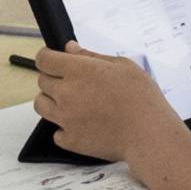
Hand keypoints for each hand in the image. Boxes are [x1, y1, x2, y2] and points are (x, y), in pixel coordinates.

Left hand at [27, 45, 176, 161]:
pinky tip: (82, 125)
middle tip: (76, 84)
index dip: (47, 58)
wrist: (149, 135)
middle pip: (42, 81)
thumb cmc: (142, 99)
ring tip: (74, 104)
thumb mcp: (123, 66)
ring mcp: (65, 118)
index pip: (44, 59)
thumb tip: (70, 48)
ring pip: (41, 105)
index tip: (53, 60)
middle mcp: (65, 93)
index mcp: (78, 71)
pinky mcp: (70, 140)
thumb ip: (92, 56)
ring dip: (52, 102)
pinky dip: (65, 129)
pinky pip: (56, 132)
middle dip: (54, 79)